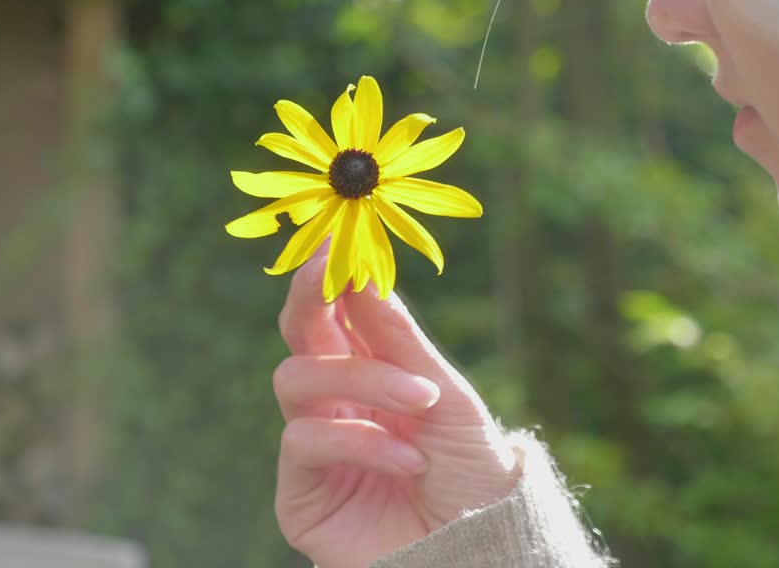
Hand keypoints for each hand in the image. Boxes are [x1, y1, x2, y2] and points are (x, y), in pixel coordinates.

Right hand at [272, 255, 520, 567]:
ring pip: (297, 379)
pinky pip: (303, 441)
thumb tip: (361, 271)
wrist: (481, 548)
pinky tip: (407, 460)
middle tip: (333, 269)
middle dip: (309, 296)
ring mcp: (315, 446)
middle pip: (298, 334)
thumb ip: (400, 339)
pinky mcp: (300, 495)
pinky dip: (359, 441)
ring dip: (363, 380)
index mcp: (371, 370)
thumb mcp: (447, 394)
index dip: (328, 274)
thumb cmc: (470, 470)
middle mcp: (336, 402)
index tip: (335, 241)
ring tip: (422, 401)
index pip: (335, 311)